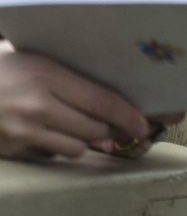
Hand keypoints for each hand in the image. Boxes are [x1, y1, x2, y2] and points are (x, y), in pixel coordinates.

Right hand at [0, 41, 150, 159]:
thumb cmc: (5, 69)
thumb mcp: (39, 60)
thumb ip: (74, 77)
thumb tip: (113, 100)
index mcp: (47, 74)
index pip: (102, 100)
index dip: (128, 115)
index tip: (144, 123)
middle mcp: (36, 104)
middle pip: (94, 128)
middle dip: (110, 129)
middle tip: (118, 125)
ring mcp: (22, 131)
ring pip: (76, 148)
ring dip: (85, 141)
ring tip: (80, 126)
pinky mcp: (12, 149)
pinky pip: (51, 155)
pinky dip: (59, 147)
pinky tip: (51, 132)